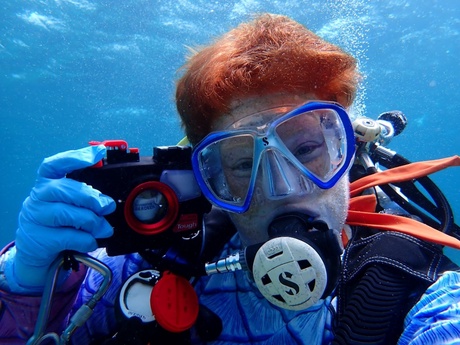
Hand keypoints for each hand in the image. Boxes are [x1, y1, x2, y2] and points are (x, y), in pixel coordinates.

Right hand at [5, 145, 115, 292]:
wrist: (35, 249)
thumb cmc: (57, 221)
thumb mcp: (67, 203)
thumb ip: (84, 196)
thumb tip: (108, 201)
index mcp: (46, 182)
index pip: (55, 164)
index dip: (76, 157)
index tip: (98, 153)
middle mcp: (38, 195)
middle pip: (66, 190)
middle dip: (92, 198)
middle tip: (108, 206)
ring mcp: (35, 216)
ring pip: (68, 214)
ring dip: (93, 222)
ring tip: (104, 228)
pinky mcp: (39, 238)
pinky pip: (68, 236)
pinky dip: (86, 239)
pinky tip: (92, 240)